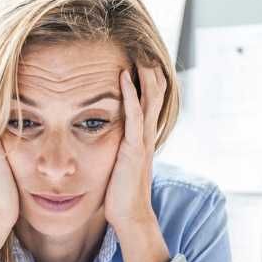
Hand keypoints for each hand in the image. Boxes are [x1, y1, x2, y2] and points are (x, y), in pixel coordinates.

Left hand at [105, 65, 165, 232]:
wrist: (129, 216)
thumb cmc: (120, 192)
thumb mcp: (119, 163)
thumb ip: (117, 148)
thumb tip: (104, 137)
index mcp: (143, 137)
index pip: (151, 100)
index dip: (149, 79)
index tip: (141, 57)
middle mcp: (146, 135)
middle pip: (156, 94)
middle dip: (151, 70)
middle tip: (145, 46)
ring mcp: (142, 141)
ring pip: (150, 100)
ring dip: (145, 75)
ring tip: (140, 53)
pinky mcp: (133, 149)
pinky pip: (133, 116)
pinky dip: (130, 94)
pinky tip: (123, 77)